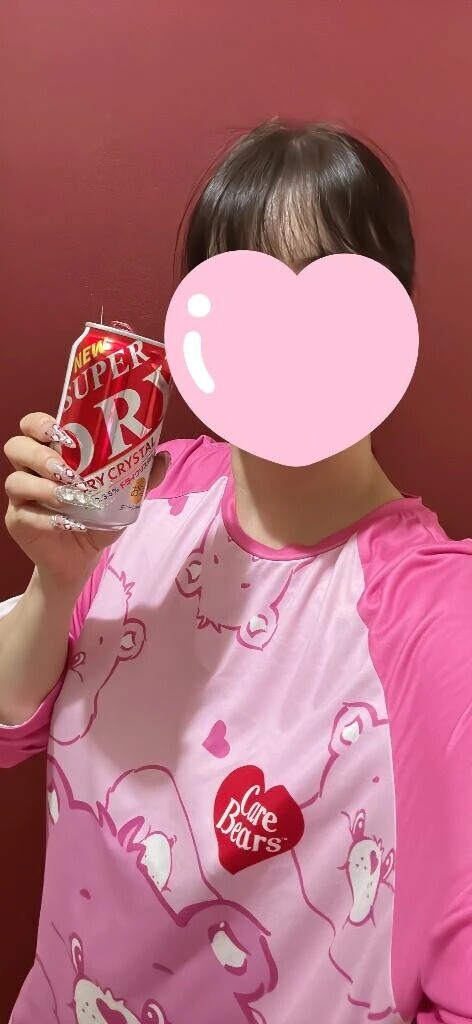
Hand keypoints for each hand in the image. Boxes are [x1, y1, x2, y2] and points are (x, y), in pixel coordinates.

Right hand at [3, 412, 167, 591]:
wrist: (83, 559)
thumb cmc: (97, 518)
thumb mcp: (123, 498)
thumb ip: (141, 477)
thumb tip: (162, 455)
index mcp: (54, 453)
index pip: (34, 426)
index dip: (40, 423)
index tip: (59, 430)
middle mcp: (32, 469)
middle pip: (17, 446)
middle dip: (38, 454)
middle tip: (64, 469)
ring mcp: (22, 496)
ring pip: (15, 481)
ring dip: (43, 488)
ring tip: (68, 497)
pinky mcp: (18, 521)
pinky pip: (23, 514)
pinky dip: (46, 518)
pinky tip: (66, 524)